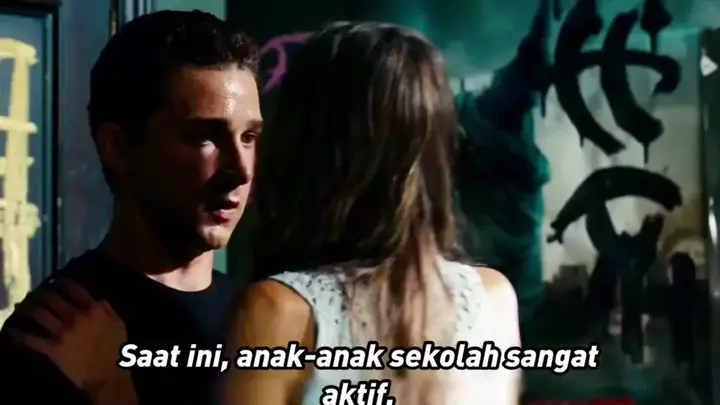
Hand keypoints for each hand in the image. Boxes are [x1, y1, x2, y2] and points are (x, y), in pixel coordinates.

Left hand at [4, 279, 126, 390]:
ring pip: (39, 313)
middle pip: (52, 298)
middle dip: (41, 293)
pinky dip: (19, 335)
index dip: (61, 282)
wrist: (107, 375)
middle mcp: (76, 317)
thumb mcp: (119, 324)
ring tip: (22, 306)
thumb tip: (97, 299)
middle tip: (37, 294)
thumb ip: (108, 309)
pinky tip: (13, 331)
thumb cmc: (116, 349)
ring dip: (27, 307)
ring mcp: (63, 333)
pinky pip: (31, 339)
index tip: (55, 282)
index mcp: (93, 309)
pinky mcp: (52, 348)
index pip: (73, 288)